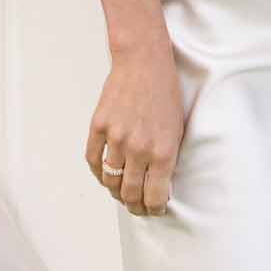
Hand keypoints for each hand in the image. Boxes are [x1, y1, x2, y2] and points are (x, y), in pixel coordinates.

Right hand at [85, 43, 183, 218]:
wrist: (144, 61)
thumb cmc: (165, 93)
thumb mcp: (177, 128)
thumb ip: (168, 159)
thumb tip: (159, 188)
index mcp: (163, 151)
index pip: (154, 197)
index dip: (153, 209)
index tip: (154, 210)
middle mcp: (139, 148)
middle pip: (130, 194)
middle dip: (134, 206)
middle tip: (137, 207)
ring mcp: (116, 137)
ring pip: (110, 181)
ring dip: (115, 192)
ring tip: (121, 193)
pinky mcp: (99, 126)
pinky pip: (93, 161)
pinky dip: (98, 173)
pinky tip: (105, 175)